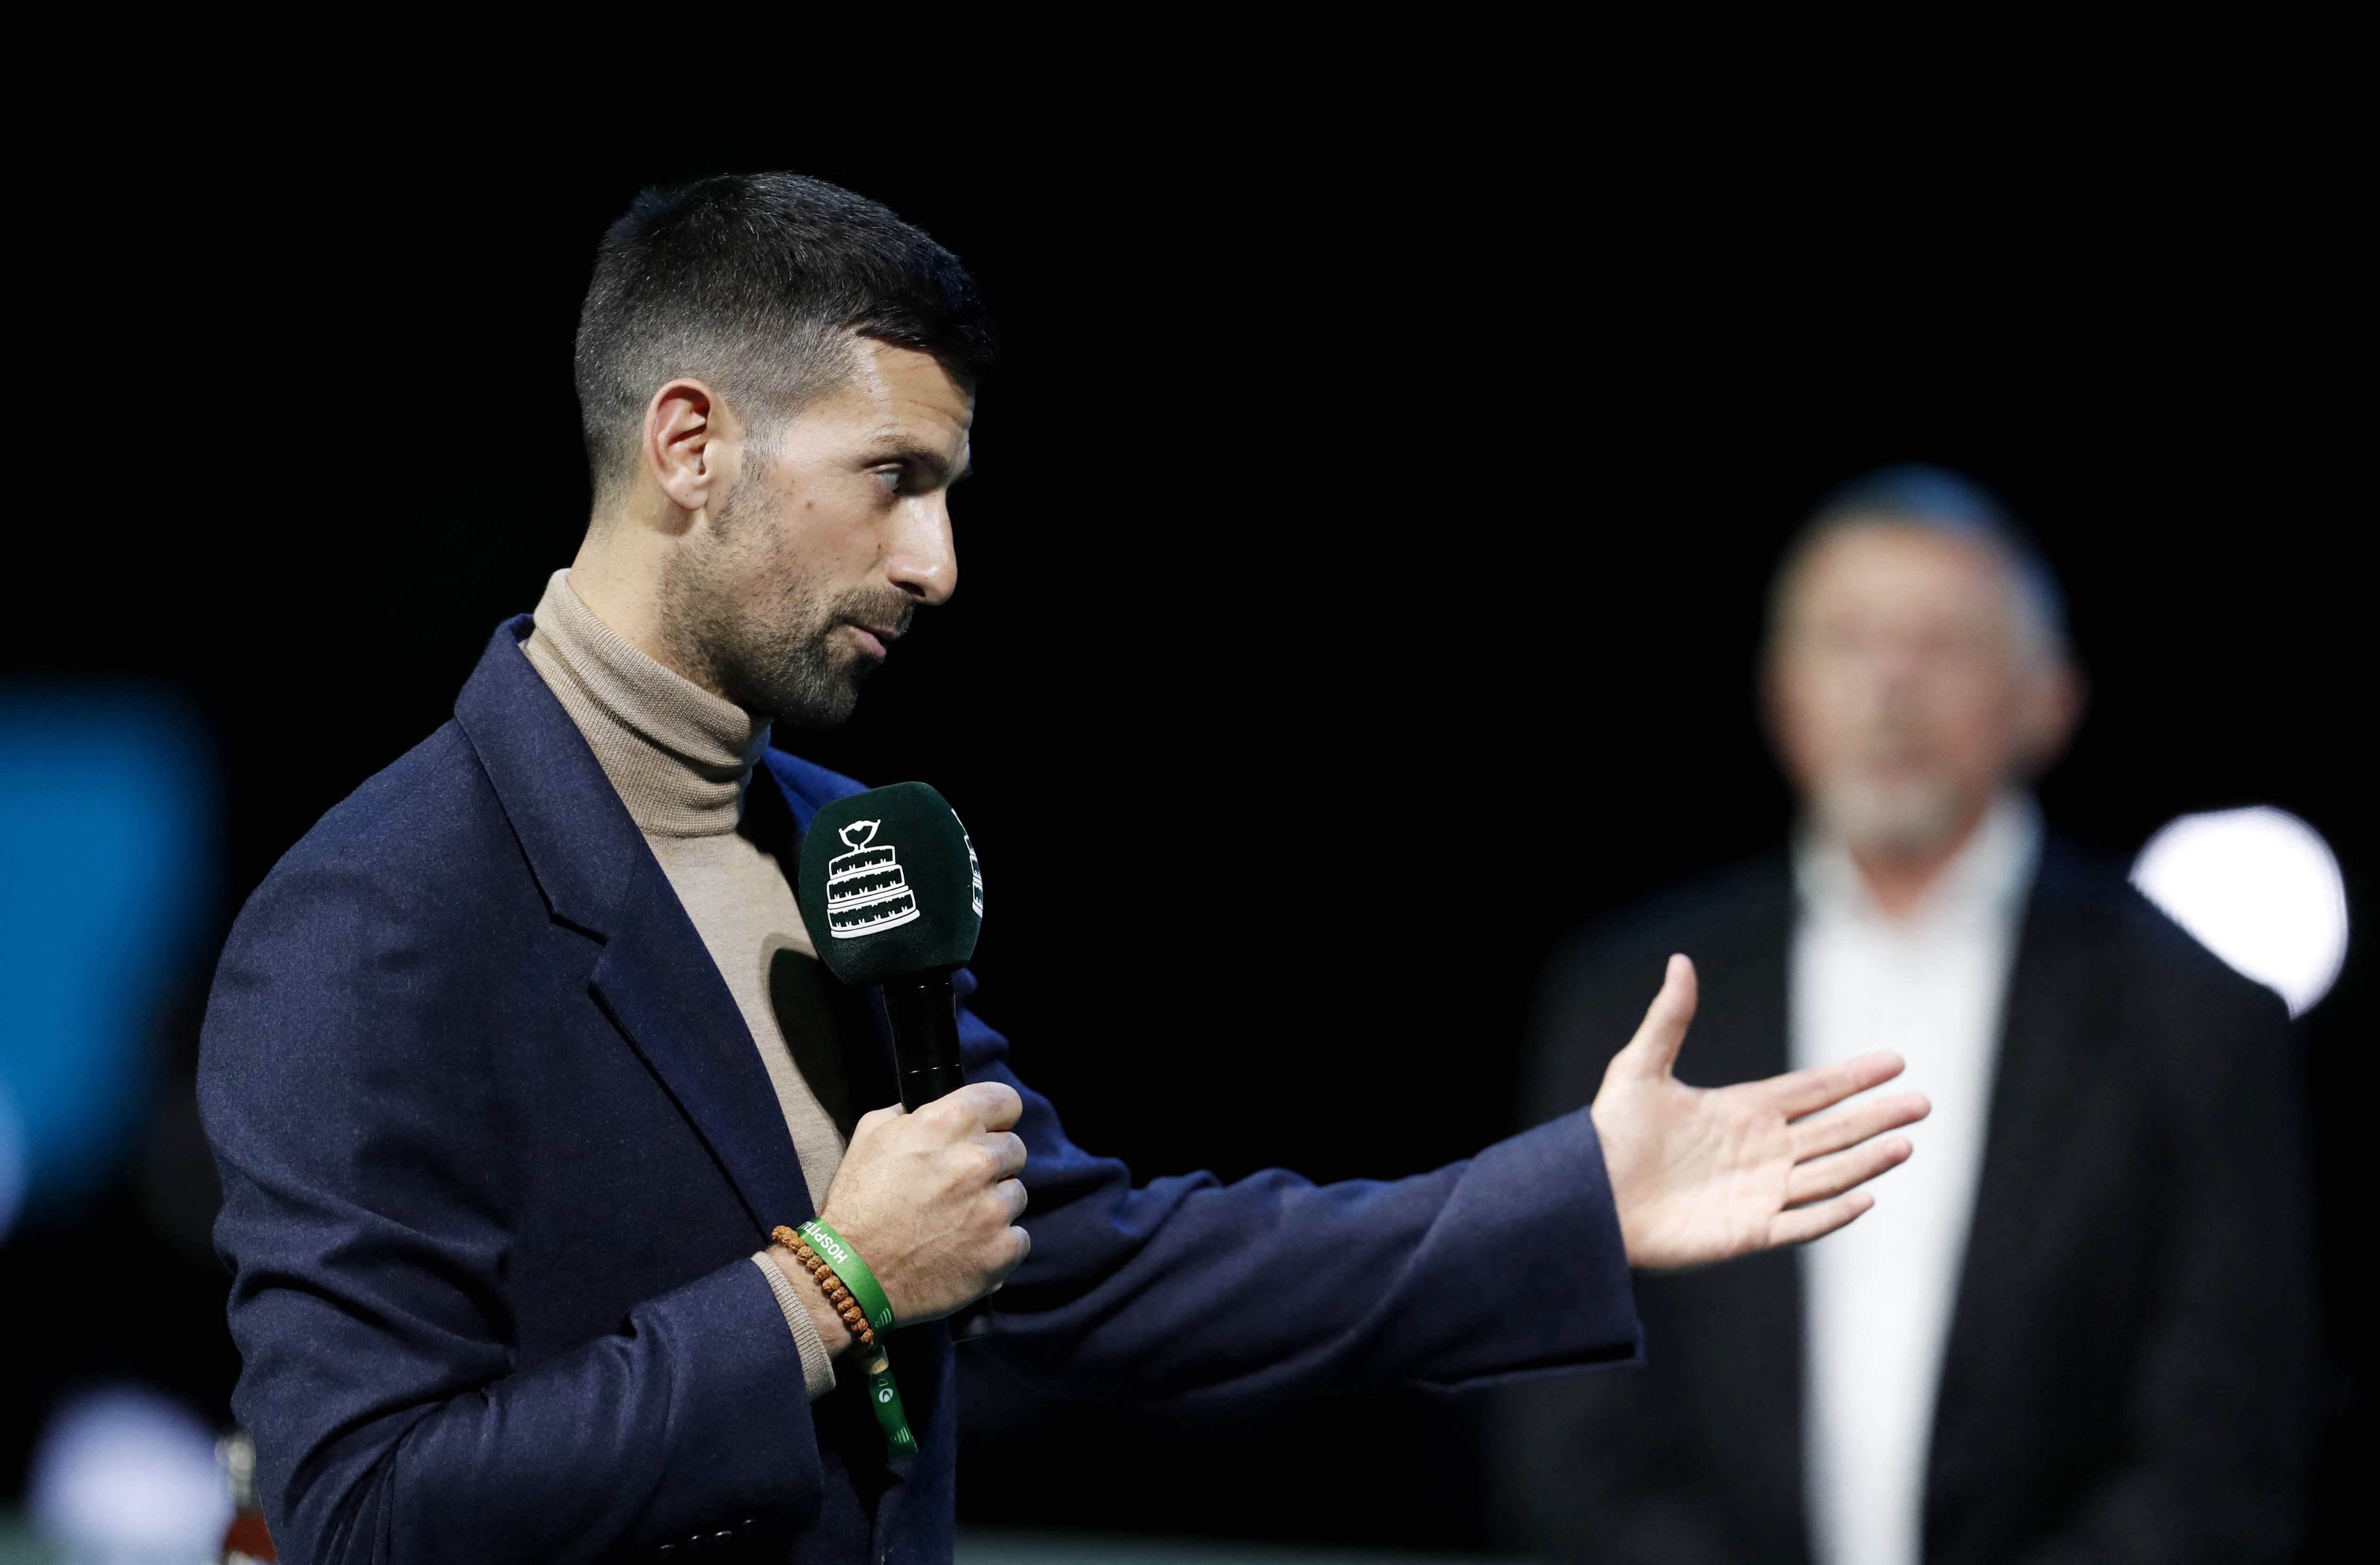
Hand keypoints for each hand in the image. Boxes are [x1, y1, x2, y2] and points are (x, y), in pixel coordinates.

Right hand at [813, 1082, 1030, 1324]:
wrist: (850, 1275)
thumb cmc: (857, 1204)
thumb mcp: (871, 1137)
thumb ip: (908, 1114)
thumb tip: (927, 1108)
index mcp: (949, 1123)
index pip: (1005, 1101)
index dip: (996, 1117)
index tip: (989, 1130)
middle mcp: (978, 1160)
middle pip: (1014, 1150)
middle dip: (991, 1165)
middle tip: (959, 1187)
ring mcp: (993, 1208)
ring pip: (1015, 1195)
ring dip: (993, 1205)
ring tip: (955, 1222)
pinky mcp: (1000, 1250)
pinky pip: (1018, 1238)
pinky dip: (997, 1244)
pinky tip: (966, 1250)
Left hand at [1590, 954, 1928, 1269]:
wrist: (1589, 1197)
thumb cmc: (1609, 1133)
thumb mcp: (1638, 1069)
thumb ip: (1669, 1018)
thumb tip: (1681, 960)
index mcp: (1743, 1110)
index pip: (1812, 1090)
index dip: (1852, 1076)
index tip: (1895, 1061)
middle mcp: (1760, 1150)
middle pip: (1834, 1130)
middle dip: (1877, 1116)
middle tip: (1923, 1102)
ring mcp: (1758, 1192)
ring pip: (1828, 1174)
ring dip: (1867, 1160)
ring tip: (1906, 1143)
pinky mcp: (1748, 1232)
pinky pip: (1801, 1222)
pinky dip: (1833, 1212)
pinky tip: (1866, 1195)